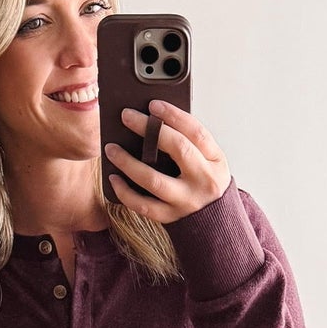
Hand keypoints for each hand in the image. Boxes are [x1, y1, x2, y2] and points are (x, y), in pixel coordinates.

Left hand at [105, 101, 230, 222]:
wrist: (215, 223)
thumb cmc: (204, 182)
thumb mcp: (208, 160)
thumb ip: (189, 142)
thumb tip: (153, 118)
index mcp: (215, 161)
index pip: (196, 132)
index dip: (174, 116)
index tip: (153, 104)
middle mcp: (204, 180)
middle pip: (178, 149)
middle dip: (149, 129)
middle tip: (126, 116)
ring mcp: (187, 201)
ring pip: (154, 180)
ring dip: (129, 162)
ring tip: (111, 149)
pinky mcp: (171, 217)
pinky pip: (143, 205)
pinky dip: (125, 192)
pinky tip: (113, 178)